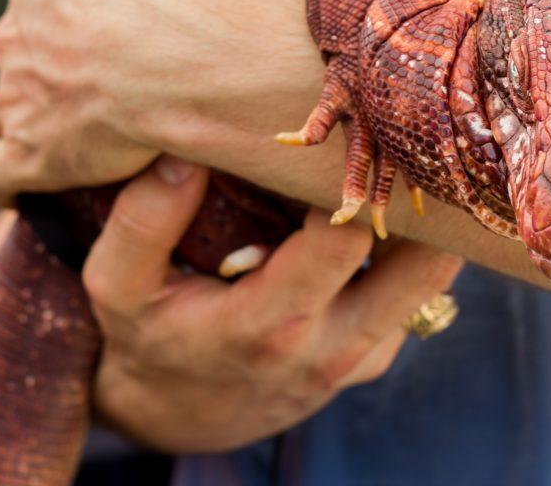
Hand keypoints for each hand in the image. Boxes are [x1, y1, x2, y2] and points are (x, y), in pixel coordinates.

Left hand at [0, 0, 243, 205]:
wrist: (177, 45)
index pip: (43, 5)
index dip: (74, 30)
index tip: (110, 45)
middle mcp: (17, 30)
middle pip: (23, 58)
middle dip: (55, 75)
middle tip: (113, 92)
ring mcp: (16, 93)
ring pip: (10, 112)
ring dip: (37, 124)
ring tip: (87, 141)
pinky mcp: (28, 151)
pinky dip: (4, 183)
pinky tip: (24, 189)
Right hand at [84, 155, 462, 452]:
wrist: (181, 415)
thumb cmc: (149, 337)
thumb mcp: (118, 287)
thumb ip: (143, 220)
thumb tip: (186, 150)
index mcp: (267, 324)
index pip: (344, 241)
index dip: (348, 182)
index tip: (334, 134)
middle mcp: (331, 346)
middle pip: (422, 262)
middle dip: (409, 195)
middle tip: (386, 137)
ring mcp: (363, 358)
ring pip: (432, 277)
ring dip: (424, 222)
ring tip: (390, 167)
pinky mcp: (377, 359)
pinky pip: (417, 296)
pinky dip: (408, 251)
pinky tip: (374, 214)